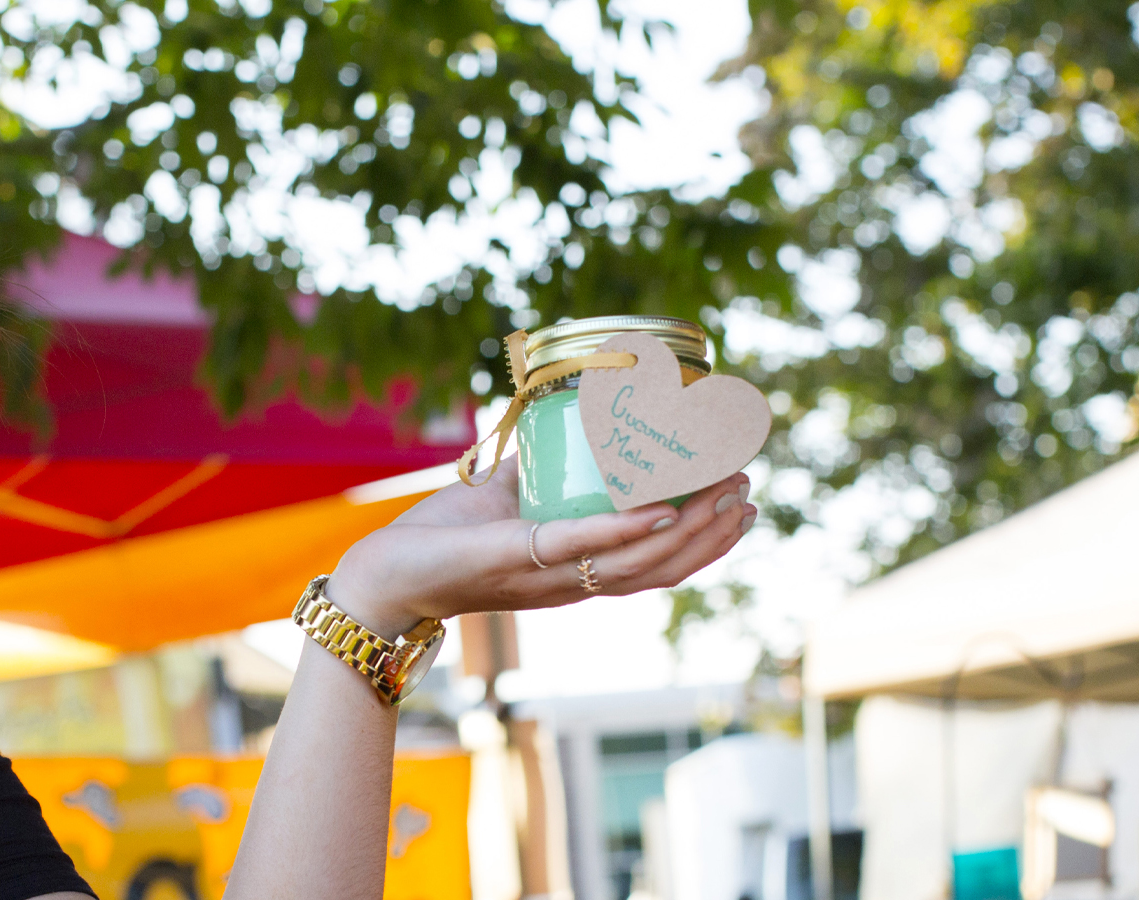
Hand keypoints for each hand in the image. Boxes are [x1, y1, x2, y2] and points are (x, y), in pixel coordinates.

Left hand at [326, 461, 756, 636]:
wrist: (389, 571)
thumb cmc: (446, 537)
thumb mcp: (509, 494)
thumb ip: (542, 468)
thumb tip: (571, 417)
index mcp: (580, 575)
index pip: (661, 565)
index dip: (710, 541)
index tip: (745, 504)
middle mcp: (575, 585)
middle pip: (665, 565)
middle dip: (715, 531)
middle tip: (748, 489)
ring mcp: (551, 577)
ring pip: (639, 561)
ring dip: (690, 529)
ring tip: (726, 492)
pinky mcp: (520, 558)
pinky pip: (582, 544)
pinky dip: (625, 528)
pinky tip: (661, 509)